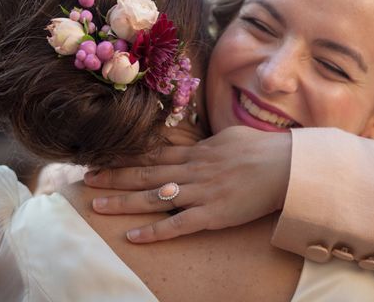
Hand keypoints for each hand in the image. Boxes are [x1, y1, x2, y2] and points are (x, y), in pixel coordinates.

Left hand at [84, 126, 291, 242]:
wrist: (286, 166)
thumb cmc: (264, 149)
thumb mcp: (232, 137)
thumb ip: (209, 144)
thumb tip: (197, 147)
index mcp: (199, 152)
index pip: (155, 155)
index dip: (128, 158)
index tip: (105, 159)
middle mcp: (194, 170)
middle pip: (146, 174)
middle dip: (115, 176)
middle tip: (87, 179)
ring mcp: (201, 192)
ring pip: (155, 197)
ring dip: (124, 202)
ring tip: (97, 204)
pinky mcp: (212, 214)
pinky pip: (178, 224)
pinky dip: (155, 231)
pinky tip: (134, 236)